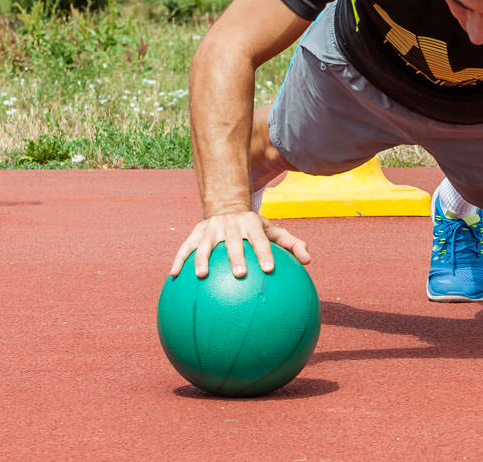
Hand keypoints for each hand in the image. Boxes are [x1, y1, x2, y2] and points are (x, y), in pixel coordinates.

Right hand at [169, 210, 310, 278]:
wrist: (226, 207)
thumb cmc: (253, 226)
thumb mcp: (272, 231)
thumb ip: (291, 244)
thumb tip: (309, 259)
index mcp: (250, 223)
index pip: (259, 238)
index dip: (264, 252)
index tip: (269, 269)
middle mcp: (229, 225)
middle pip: (232, 242)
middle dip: (235, 257)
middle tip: (239, 274)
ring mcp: (210, 229)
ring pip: (205, 244)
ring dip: (201, 259)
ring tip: (201, 276)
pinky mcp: (195, 234)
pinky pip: (185, 248)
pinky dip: (179, 260)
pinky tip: (174, 276)